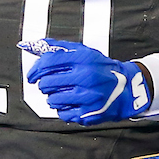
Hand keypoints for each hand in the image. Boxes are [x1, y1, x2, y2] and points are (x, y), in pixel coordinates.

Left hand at [22, 39, 151, 124]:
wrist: (127, 88)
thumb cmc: (102, 69)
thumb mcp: (85, 52)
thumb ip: (60, 48)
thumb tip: (35, 45)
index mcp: (84, 59)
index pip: (49, 62)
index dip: (35, 69)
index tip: (32, 75)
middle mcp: (86, 77)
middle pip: (47, 83)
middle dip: (44, 84)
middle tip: (50, 85)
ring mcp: (87, 97)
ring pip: (52, 100)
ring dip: (53, 97)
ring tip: (63, 94)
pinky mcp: (88, 113)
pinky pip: (62, 113)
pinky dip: (63, 109)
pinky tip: (72, 103)